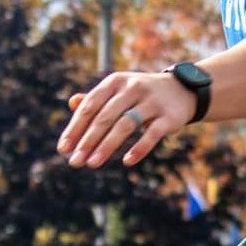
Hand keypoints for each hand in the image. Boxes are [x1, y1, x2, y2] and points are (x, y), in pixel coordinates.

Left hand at [57, 70, 196, 168]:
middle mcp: (132, 88)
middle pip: (105, 117)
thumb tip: (72, 103)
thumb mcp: (119, 91)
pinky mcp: (168, 117)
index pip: (90, 106)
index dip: (75, 128)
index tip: (63, 149)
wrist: (182, 90)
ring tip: (92, 164)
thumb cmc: (141, 95)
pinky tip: (127, 161)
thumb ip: (96, 99)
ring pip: (125, 125)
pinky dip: (139, 148)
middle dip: (87, 141)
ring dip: (107, 146)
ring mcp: (151, 102)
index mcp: (115, 82)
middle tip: (74, 162)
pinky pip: (152, 134)